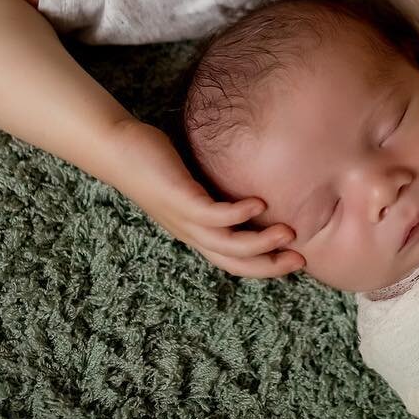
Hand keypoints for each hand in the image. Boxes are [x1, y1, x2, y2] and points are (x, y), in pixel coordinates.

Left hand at [102, 118, 304, 277]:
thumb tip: (251, 185)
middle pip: (234, 262)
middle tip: (300, 261)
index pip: (233, 261)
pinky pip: (212, 214)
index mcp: (196, 232)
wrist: (119, 151)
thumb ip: (219, 191)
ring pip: (227, 243)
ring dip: (260, 243)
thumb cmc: (157, 163)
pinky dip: (237, 214)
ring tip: (289, 233)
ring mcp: (184, 219)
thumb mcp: (195, 183)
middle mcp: (190, 233)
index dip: (264, 267)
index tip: (295, 262)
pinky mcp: (179, 199)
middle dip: (269, 265)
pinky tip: (258, 203)